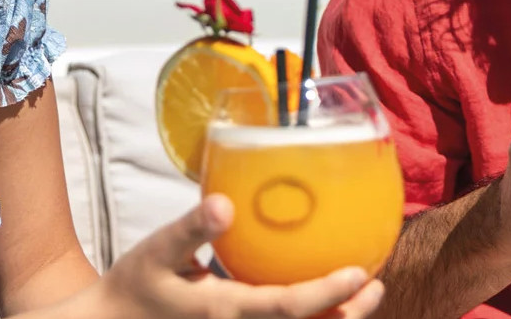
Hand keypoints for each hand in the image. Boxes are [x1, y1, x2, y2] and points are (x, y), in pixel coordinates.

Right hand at [85, 195, 383, 318]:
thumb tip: (224, 203)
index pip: (288, 308)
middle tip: (376, 285)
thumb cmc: (134, 286)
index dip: (328, 294)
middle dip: (348, 314)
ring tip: (364, 293)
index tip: (361, 272)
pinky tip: (327, 300)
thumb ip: (190, 230)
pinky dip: (311, 317)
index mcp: (223, 313)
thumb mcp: (156, 253)